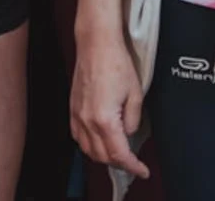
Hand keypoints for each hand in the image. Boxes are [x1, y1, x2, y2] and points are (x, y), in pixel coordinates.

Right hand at [70, 35, 149, 179]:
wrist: (96, 44)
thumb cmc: (116, 62)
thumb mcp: (136, 93)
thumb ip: (133, 119)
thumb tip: (129, 132)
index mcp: (105, 119)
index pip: (119, 154)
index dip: (132, 166)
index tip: (142, 170)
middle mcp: (87, 120)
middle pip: (102, 156)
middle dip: (119, 163)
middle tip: (134, 162)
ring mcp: (77, 115)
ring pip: (88, 150)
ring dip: (103, 156)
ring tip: (118, 153)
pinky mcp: (72, 108)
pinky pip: (77, 136)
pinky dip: (88, 145)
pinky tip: (98, 141)